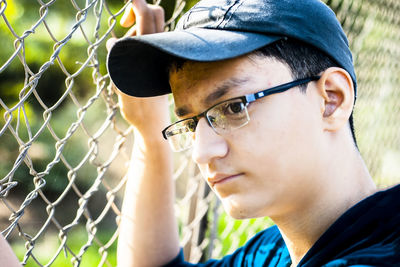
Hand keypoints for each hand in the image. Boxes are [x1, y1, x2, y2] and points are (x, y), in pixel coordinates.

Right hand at [107, 0, 168, 138]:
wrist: (154, 125)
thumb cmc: (138, 111)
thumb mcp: (124, 90)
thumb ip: (119, 66)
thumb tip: (114, 43)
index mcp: (151, 56)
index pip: (148, 19)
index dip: (137, 4)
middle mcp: (160, 52)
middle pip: (155, 15)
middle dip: (137, 11)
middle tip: (124, 25)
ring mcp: (162, 56)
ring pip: (152, 27)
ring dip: (136, 28)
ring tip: (126, 50)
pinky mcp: (160, 61)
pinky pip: (151, 39)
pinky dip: (140, 38)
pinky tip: (132, 55)